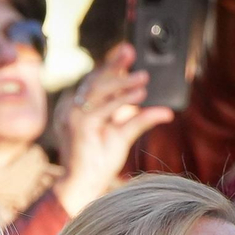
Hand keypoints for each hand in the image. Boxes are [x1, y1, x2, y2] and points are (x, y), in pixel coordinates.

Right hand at [51, 42, 173, 216]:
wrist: (82, 185)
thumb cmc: (98, 160)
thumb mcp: (123, 133)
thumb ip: (139, 118)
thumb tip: (164, 110)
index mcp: (76, 106)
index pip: (94, 79)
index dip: (109, 63)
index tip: (126, 50)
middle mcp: (71, 108)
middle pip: (94, 79)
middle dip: (113, 64)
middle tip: (130, 50)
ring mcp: (73, 117)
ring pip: (98, 90)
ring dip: (122, 81)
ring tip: (144, 77)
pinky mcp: (80, 127)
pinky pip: (103, 109)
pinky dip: (122, 100)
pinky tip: (139, 95)